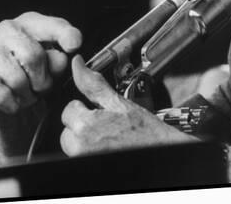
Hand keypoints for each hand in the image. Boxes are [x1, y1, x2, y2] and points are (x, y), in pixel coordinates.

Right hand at [0, 12, 81, 113]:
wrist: (3, 87)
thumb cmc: (31, 70)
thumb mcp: (51, 62)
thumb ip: (59, 59)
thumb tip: (62, 57)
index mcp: (33, 24)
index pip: (54, 26)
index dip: (66, 35)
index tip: (73, 46)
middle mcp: (9, 29)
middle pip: (34, 57)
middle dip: (42, 81)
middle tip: (41, 88)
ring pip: (17, 80)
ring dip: (27, 96)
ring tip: (26, 93)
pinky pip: (0, 93)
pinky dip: (11, 103)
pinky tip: (13, 99)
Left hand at [60, 55, 192, 156]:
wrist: (162, 150)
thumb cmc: (146, 132)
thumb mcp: (119, 102)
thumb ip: (93, 83)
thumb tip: (78, 64)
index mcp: (85, 126)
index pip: (69, 111)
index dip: (87, 109)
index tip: (102, 114)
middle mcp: (81, 147)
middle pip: (68, 131)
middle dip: (84, 126)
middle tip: (108, 127)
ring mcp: (84, 158)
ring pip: (74, 146)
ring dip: (87, 141)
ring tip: (109, 138)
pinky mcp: (87, 166)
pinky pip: (82, 156)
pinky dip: (92, 151)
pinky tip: (109, 148)